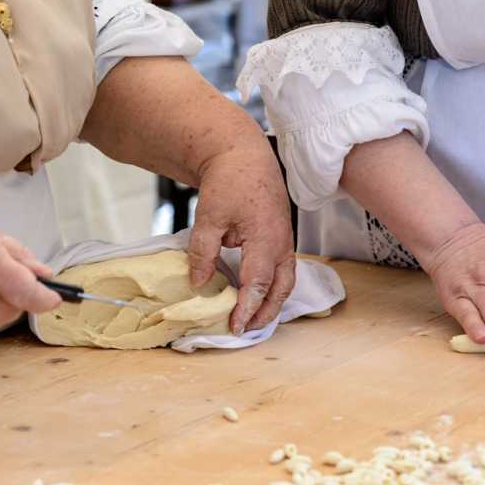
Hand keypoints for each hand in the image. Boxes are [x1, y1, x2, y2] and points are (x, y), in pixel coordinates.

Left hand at [188, 147, 295, 334]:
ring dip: (271, 302)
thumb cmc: (229, 181)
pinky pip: (282, 269)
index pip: (258, 284)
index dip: (247, 308)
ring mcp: (285, 240)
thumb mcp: (209, 217)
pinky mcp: (282, 237)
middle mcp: (282, 243)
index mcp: (266, 239)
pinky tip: (255, 293)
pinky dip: (272, 286)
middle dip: (265, 312)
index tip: (235, 326)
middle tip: (245, 329)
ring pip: (285, 280)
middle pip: (280, 288)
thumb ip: (203, 252)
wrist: (244, 155)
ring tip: (252, 318)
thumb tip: (199, 283)